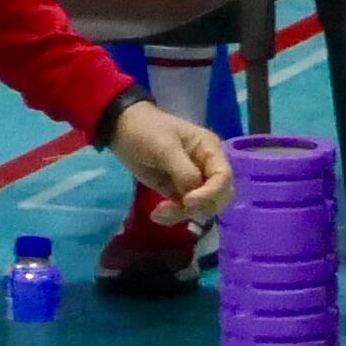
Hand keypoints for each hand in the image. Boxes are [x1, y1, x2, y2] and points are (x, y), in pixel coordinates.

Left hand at [110, 100, 230, 228]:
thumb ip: (184, 172)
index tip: (188, 201)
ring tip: (159, 212)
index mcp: (210, 150)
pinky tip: (157, 215)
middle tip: (175, 208)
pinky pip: (186, 211)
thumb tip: (194, 198)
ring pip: (203, 208)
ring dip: (183, 214)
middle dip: (200, 207)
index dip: (210, 194)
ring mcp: (195, 182)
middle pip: (220, 197)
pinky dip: (174, 216)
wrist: (122, 129)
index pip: (224, 178)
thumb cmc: (146, 130)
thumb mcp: (165, 147)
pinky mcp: (180, 192)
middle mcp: (208, 168)